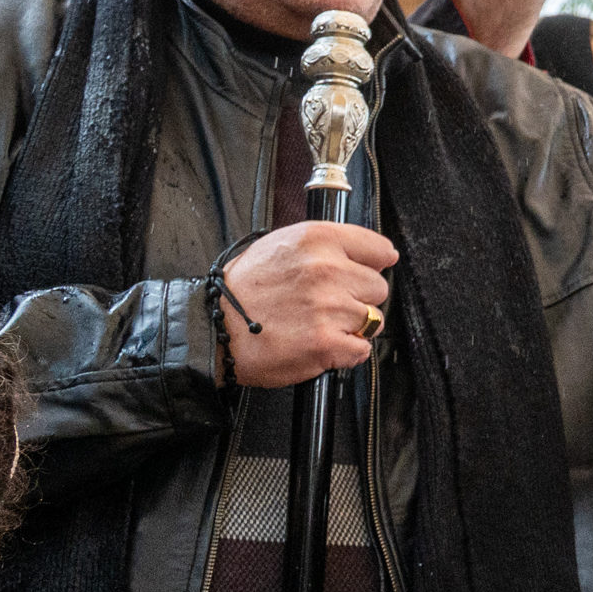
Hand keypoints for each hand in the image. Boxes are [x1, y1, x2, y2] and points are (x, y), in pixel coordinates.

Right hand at [219, 222, 397, 387]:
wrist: (213, 328)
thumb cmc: (243, 290)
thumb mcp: (281, 245)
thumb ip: (326, 246)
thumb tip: (378, 253)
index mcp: (316, 240)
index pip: (379, 249)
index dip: (373, 264)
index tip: (367, 271)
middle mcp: (326, 270)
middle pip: (378, 288)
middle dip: (358, 298)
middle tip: (327, 304)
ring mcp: (328, 308)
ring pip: (373, 320)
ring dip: (352, 326)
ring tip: (318, 323)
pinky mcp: (326, 343)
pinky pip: (361, 349)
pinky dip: (345, 351)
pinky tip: (320, 343)